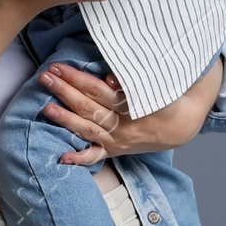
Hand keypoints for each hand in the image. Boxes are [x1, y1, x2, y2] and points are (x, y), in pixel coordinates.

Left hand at [37, 55, 223, 165]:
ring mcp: (116, 141)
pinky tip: (62, 158)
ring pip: (87, 129)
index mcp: (131, 106)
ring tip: (46, 108)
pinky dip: (79, 158)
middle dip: (64, 91)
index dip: (76, 78)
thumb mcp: (156, 84)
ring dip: (65, 119)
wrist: (181, 126)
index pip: (97, 90)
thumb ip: (132, 79)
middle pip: (88, 107)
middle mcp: (122, 126)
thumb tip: (108, 79)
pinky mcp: (115, 151)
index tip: (58, 67)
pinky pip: (95, 156)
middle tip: (45, 78)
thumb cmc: (167, 98)